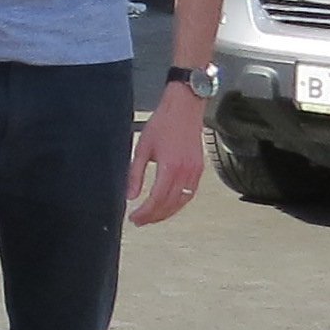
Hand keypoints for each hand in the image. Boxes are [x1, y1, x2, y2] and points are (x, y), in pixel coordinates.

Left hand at [127, 83, 203, 224]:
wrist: (184, 108)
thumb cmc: (162, 124)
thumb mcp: (142, 148)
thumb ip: (134, 174)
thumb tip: (130, 196)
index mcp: (170, 167)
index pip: (156, 200)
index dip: (145, 213)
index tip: (134, 219)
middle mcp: (185, 172)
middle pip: (169, 205)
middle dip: (154, 217)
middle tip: (140, 221)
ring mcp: (195, 172)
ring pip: (181, 202)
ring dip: (166, 213)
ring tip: (152, 217)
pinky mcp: (199, 169)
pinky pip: (189, 194)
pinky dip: (178, 204)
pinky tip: (168, 206)